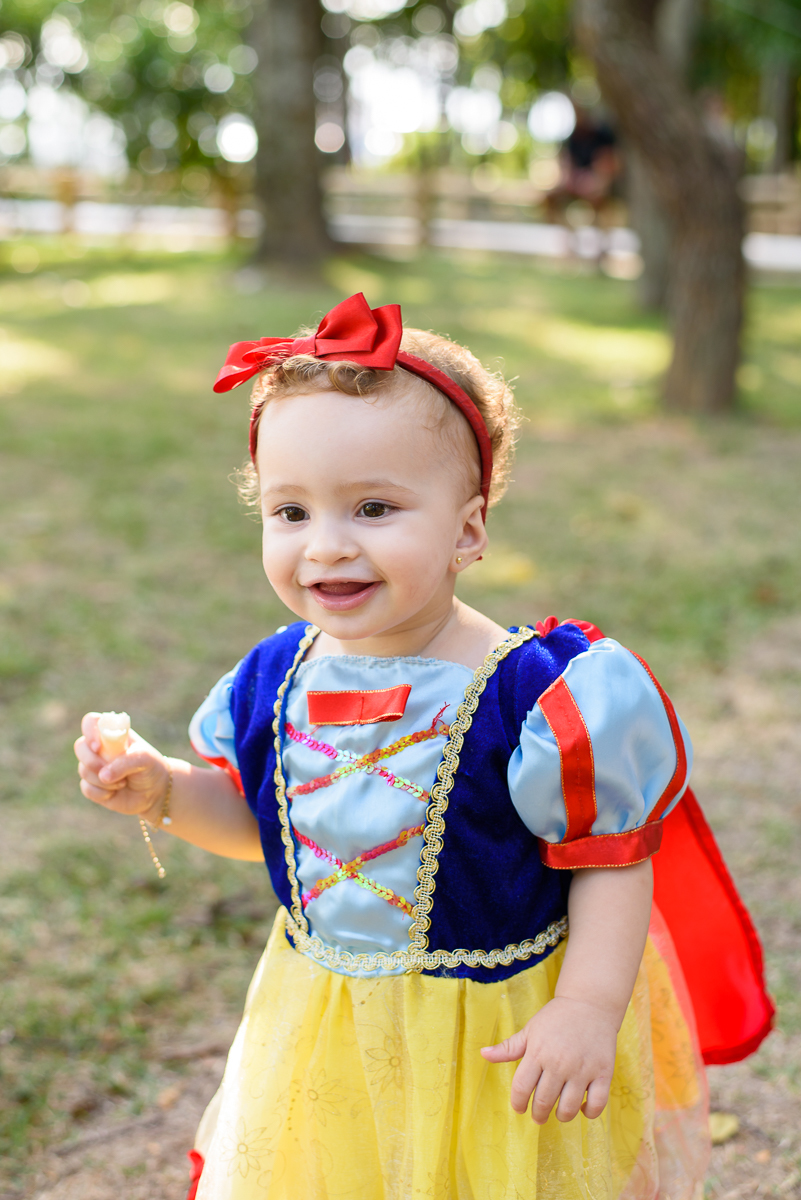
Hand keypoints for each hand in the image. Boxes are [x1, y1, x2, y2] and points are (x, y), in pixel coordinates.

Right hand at [75, 712, 168, 821]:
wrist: (155, 792)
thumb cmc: (151, 767)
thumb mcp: (144, 759)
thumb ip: (125, 762)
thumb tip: (103, 776)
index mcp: (111, 734)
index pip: (91, 722)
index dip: (89, 732)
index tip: (97, 747)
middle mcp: (99, 749)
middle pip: (80, 747)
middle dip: (91, 761)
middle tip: (107, 771)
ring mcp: (94, 767)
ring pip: (83, 770)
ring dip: (103, 781)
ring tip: (123, 783)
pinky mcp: (92, 785)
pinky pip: (86, 788)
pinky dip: (100, 793)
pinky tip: (114, 793)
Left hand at [480, 996, 617, 1123]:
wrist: (590, 1004)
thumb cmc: (556, 1018)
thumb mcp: (530, 1030)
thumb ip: (508, 1048)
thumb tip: (483, 1054)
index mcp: (538, 1053)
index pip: (521, 1089)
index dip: (518, 1103)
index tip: (519, 1108)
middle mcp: (559, 1063)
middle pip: (544, 1102)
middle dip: (538, 1115)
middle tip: (538, 1116)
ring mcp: (583, 1069)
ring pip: (569, 1109)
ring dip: (561, 1116)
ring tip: (558, 1113)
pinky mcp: (603, 1073)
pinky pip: (596, 1105)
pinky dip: (588, 1113)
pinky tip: (582, 1107)